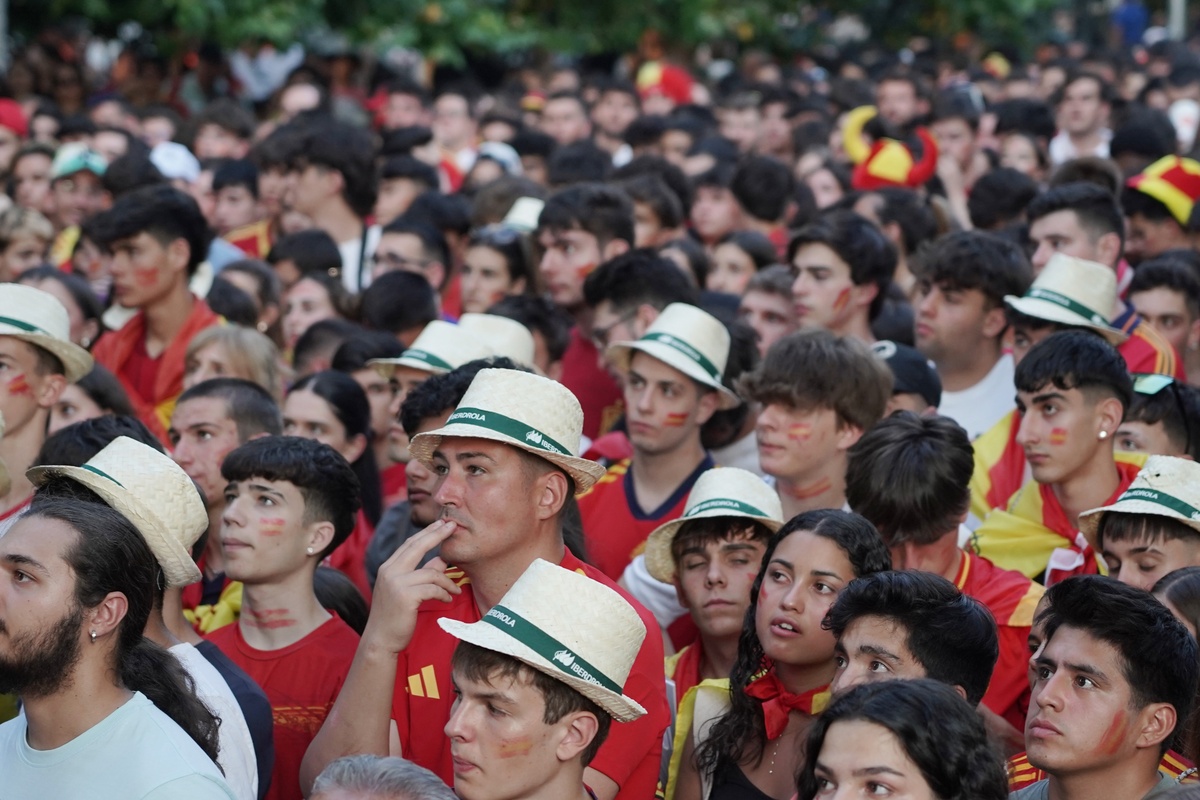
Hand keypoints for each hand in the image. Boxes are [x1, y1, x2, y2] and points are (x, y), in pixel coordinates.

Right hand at [363, 519, 461, 654]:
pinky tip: (447, 599)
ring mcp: (396, 583)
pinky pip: (433, 588)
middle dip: (437, 534)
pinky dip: (443, 593)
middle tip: (453, 525)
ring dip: (447, 581)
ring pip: (432, 572)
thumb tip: (442, 559)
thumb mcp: (406, 591)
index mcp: (388, 567)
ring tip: (455, 590)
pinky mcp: (405, 596)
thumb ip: (422, 573)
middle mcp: (390, 571)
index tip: (442, 523)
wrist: (380, 640)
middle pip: (418, 546)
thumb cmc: (394, 616)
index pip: (410, 544)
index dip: (427, 532)